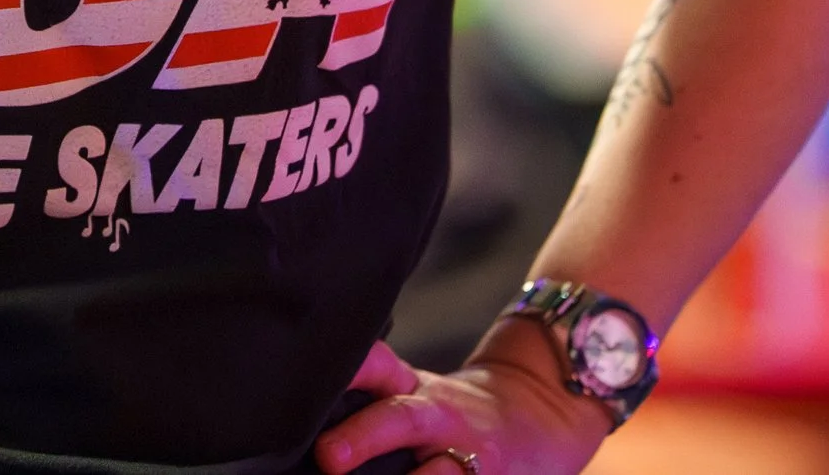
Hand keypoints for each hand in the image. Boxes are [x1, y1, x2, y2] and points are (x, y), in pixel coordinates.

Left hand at [313, 332, 613, 474]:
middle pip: (400, 418)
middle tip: (329, 455)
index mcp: (410, 389)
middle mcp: (437, 418)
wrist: (536, 417)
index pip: (374, 365)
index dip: (347, 369)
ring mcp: (466, 456)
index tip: (312, 377)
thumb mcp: (410, 392)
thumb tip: (292, 418)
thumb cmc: (445, 414)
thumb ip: (365, 397)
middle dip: (365, 436)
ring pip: (436, 474)